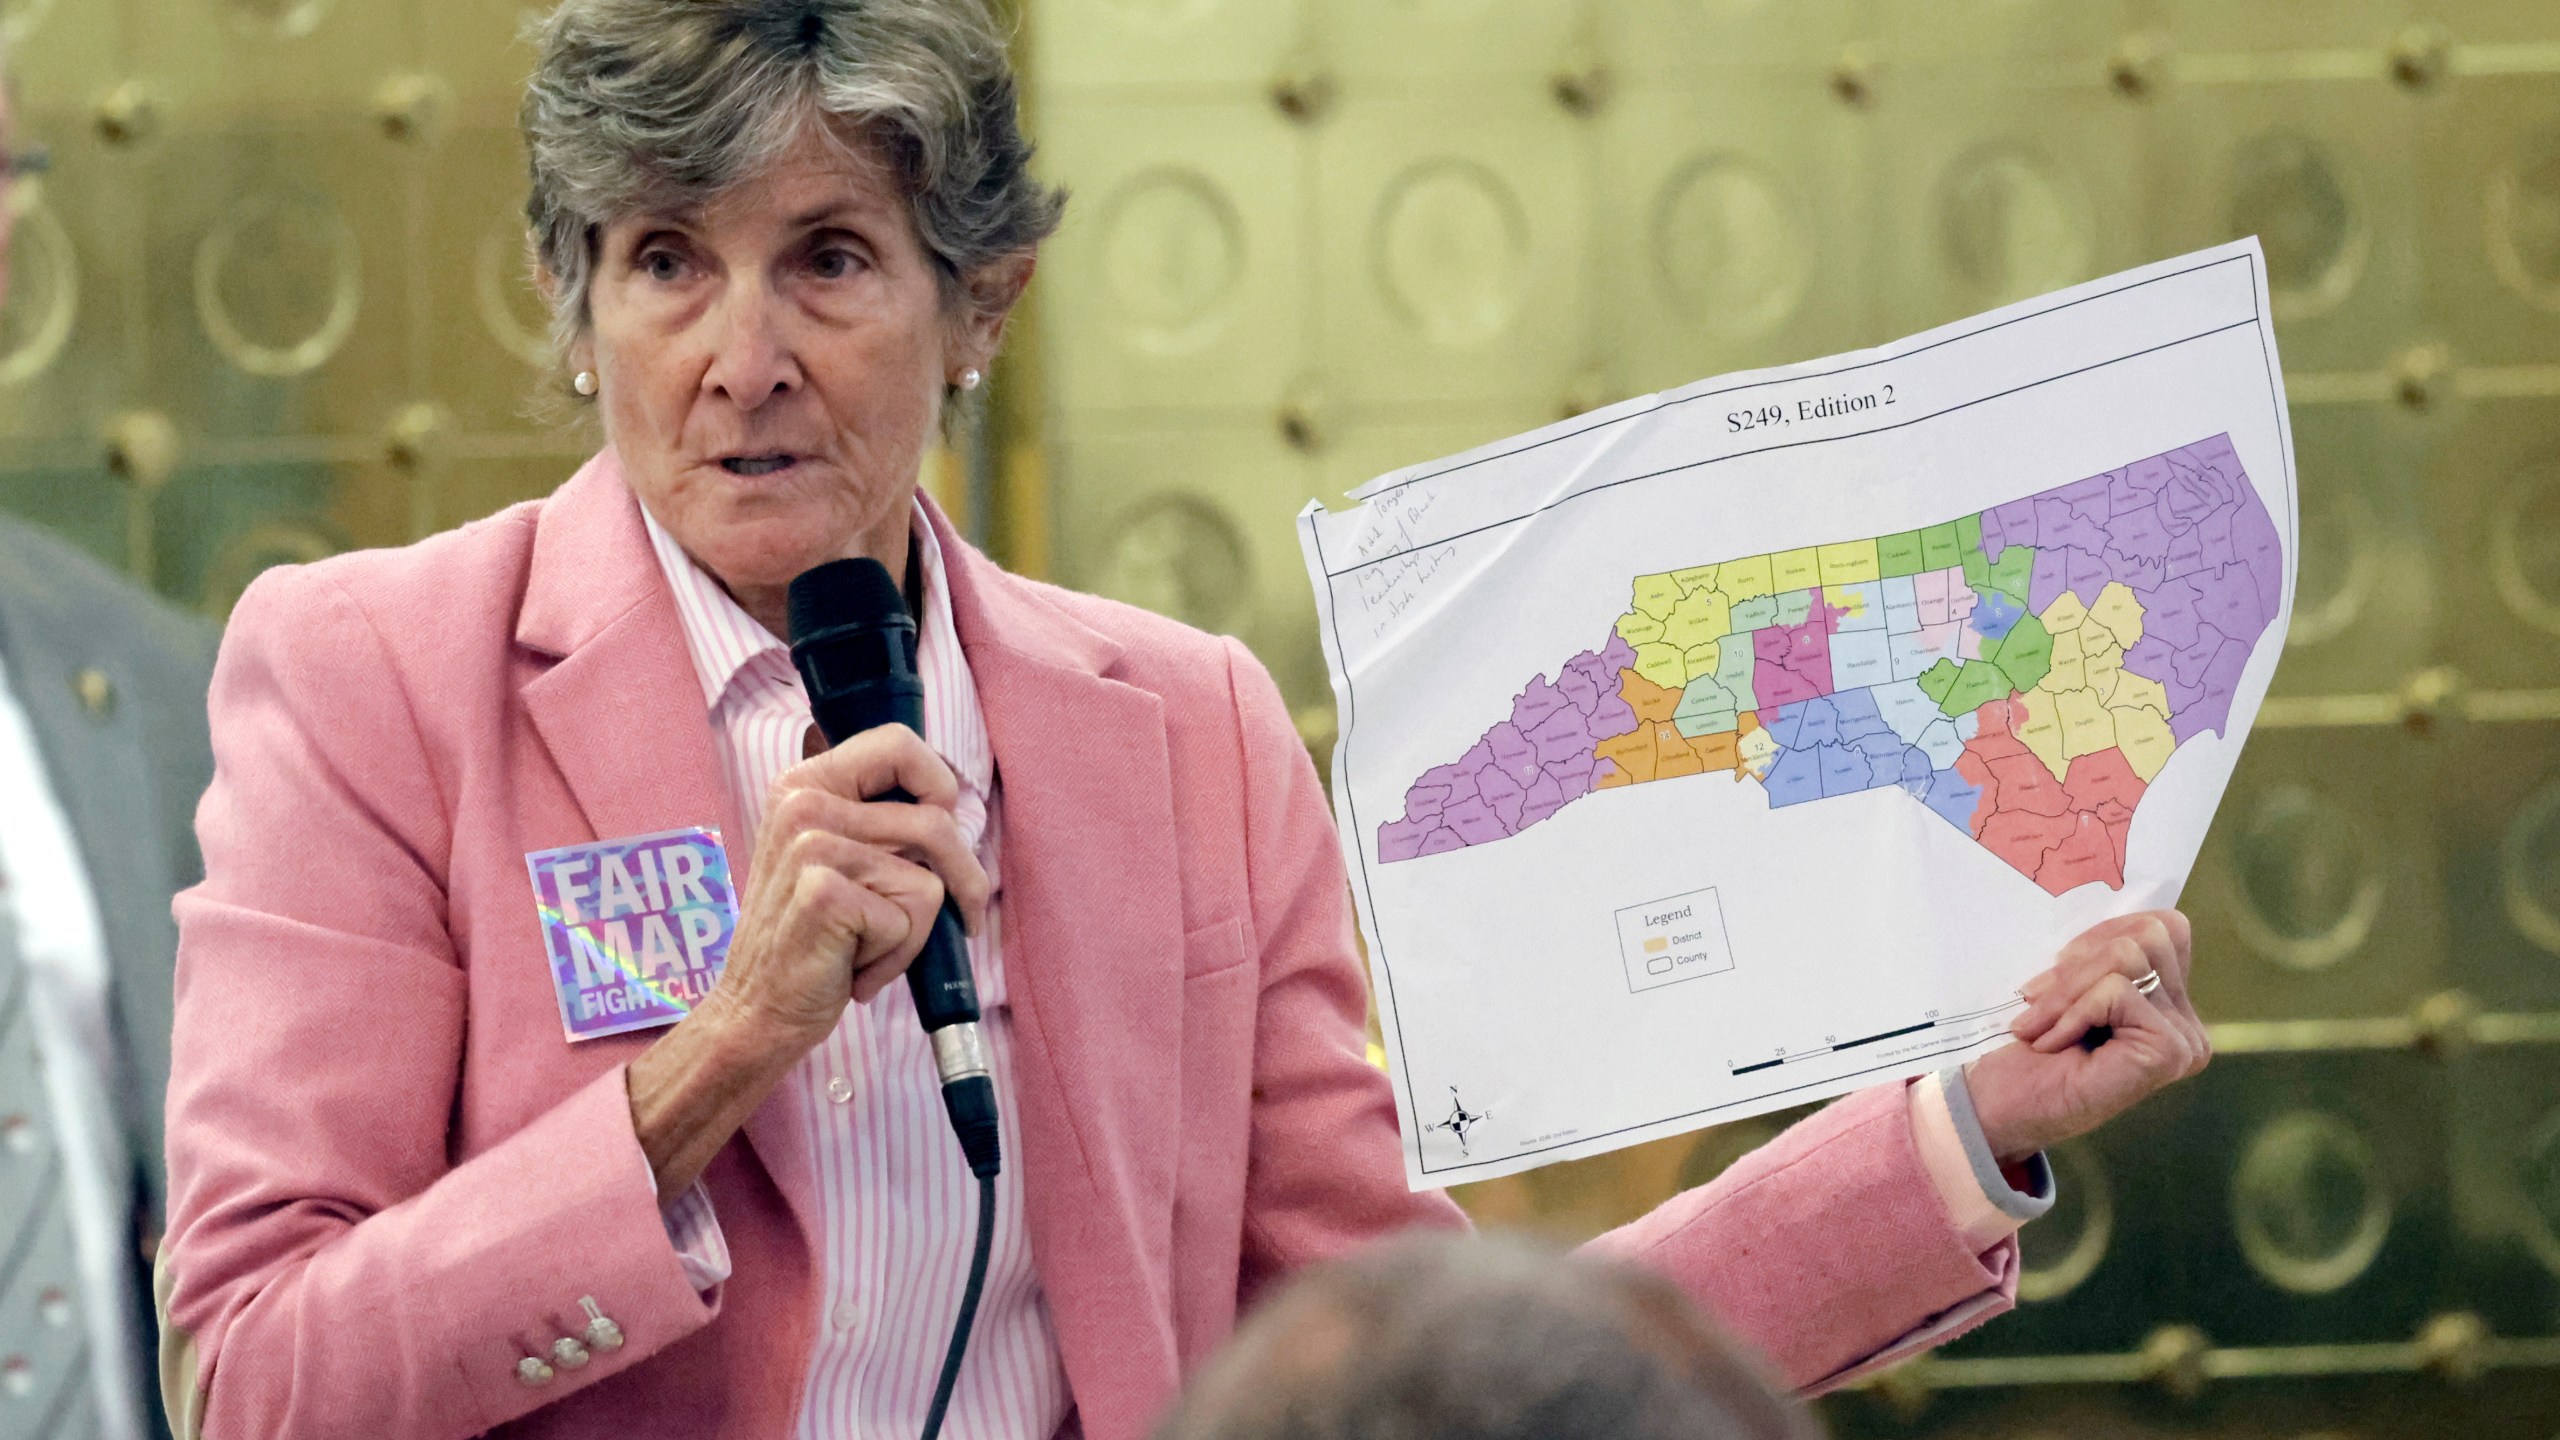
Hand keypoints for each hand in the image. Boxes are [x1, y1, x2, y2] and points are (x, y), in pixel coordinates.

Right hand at [709, 723, 991, 1046]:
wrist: (758, 1008)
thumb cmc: (815, 937)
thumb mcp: (836, 856)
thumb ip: (881, 820)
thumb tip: (955, 804)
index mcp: (805, 783)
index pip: (899, 743)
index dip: (939, 786)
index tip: (945, 832)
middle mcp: (803, 803)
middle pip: (935, 819)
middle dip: (960, 876)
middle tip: (953, 912)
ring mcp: (810, 845)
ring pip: (931, 878)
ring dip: (917, 928)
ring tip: (871, 944)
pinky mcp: (825, 892)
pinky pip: (913, 916)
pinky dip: (899, 956)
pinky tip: (854, 967)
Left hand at [1964, 911, 2208, 1162]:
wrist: (1997, 1106)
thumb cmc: (2024, 1045)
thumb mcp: (2067, 981)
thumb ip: (2102, 950)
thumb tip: (2120, 898)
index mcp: (2168, 1002)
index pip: (2162, 925)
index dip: (2102, 932)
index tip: (2056, 967)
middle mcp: (2188, 1023)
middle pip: (2149, 933)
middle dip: (2079, 960)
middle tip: (2035, 998)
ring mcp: (2184, 1040)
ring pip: (2131, 955)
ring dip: (2068, 987)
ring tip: (2038, 1023)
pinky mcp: (2169, 1051)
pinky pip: (2117, 990)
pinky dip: (2071, 1011)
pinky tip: (2050, 1043)